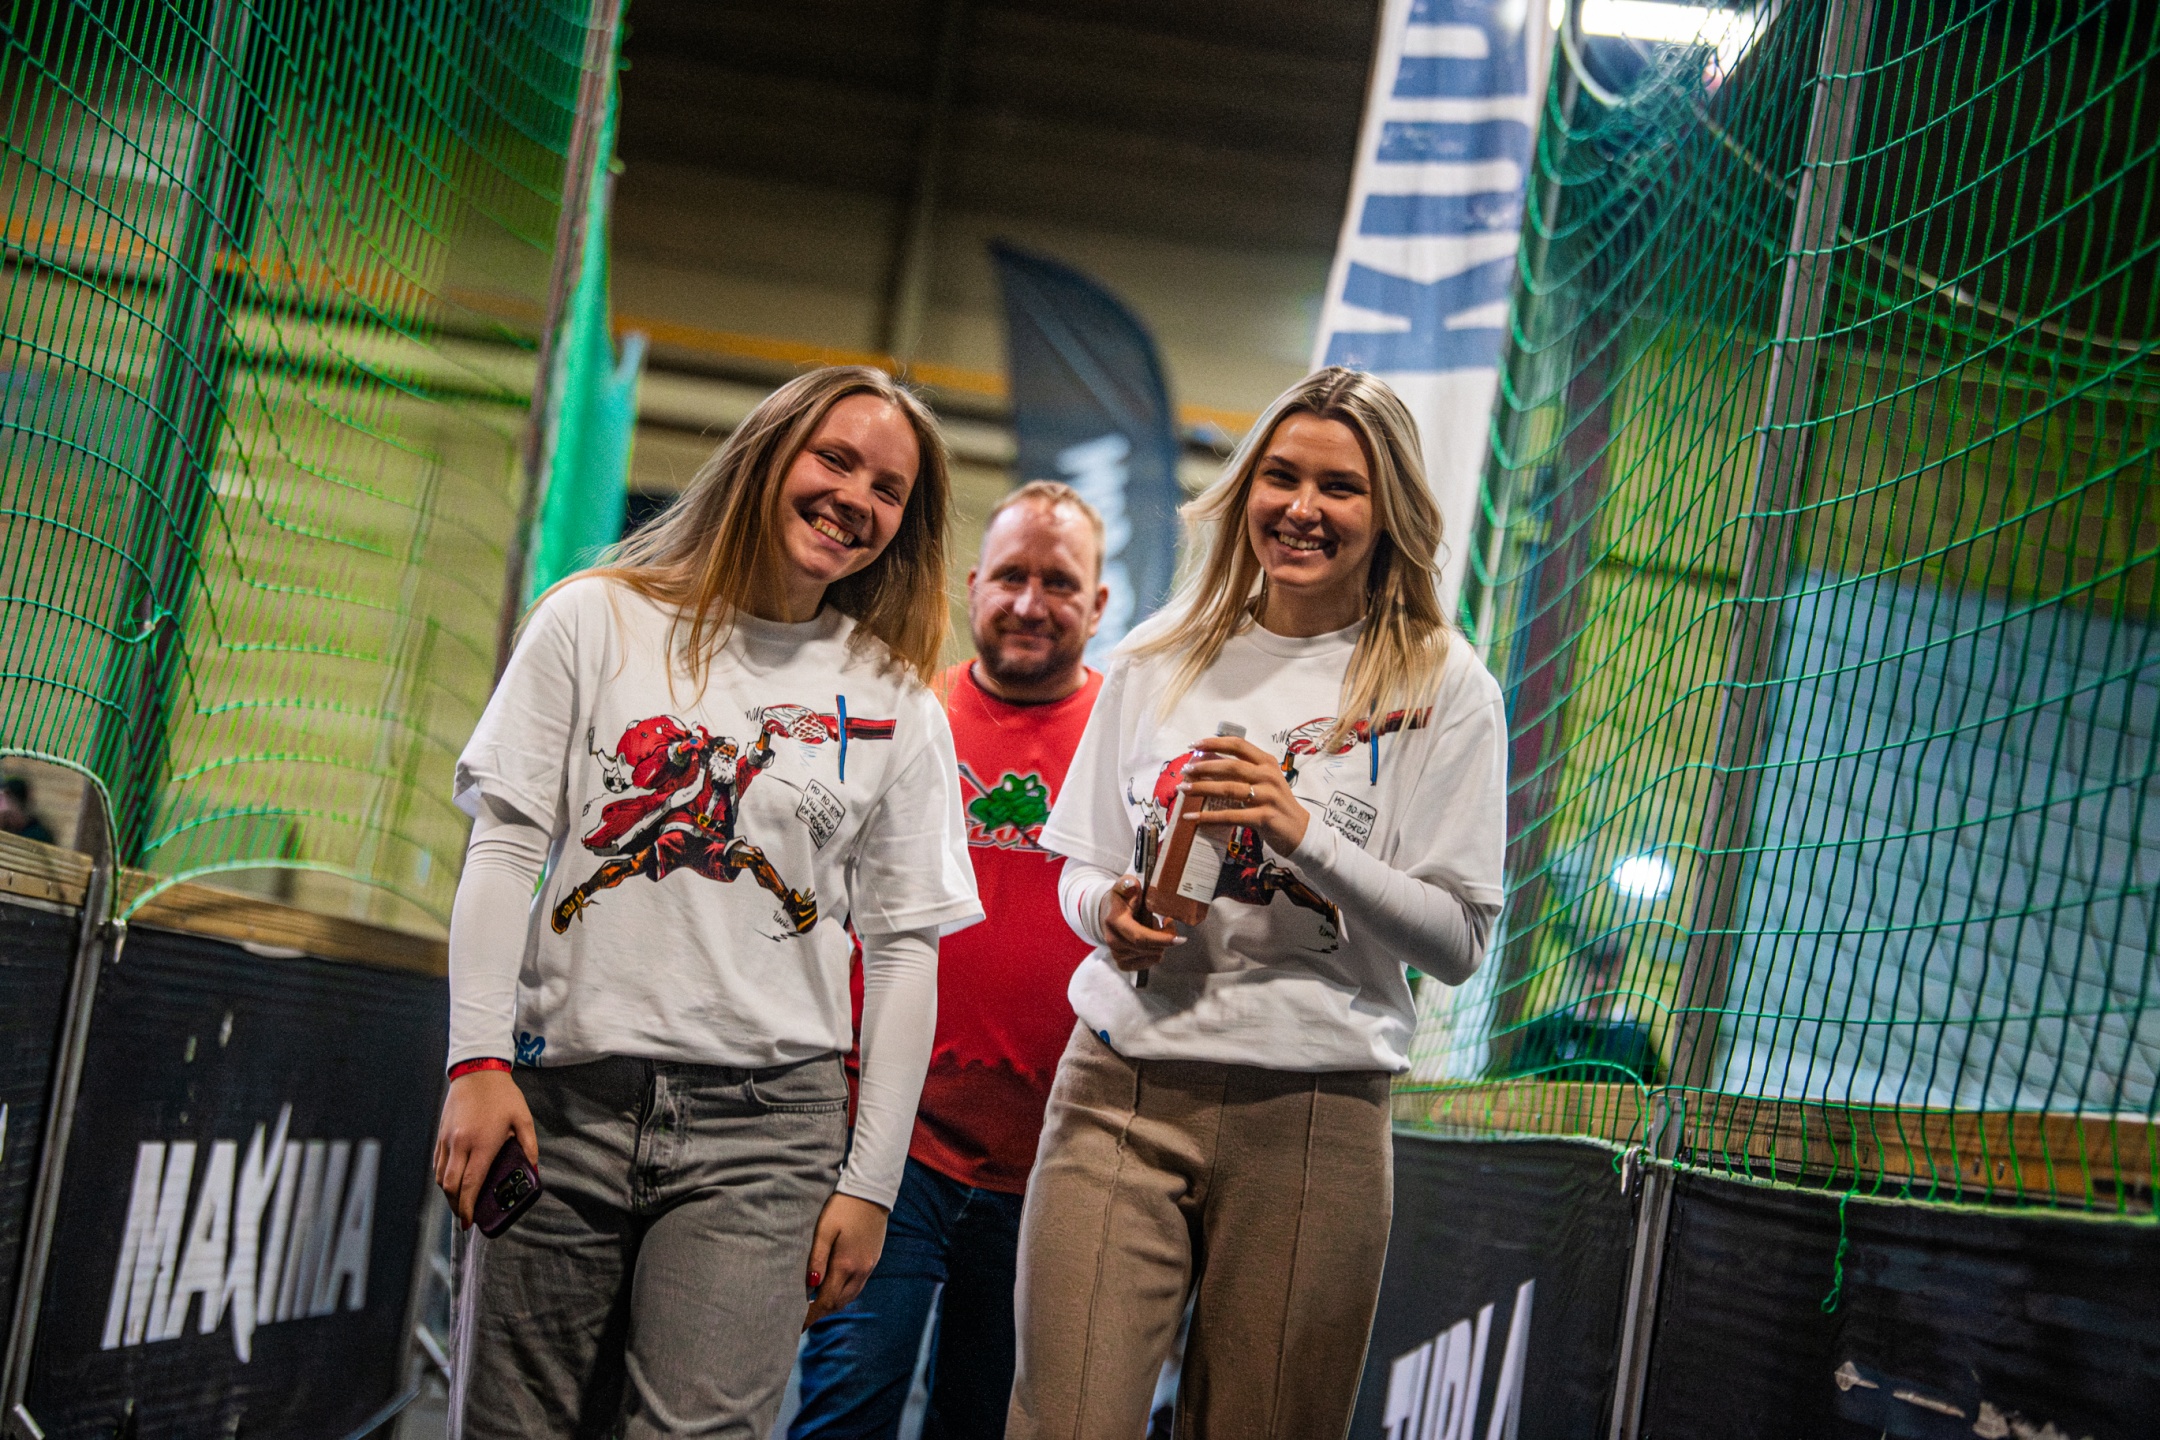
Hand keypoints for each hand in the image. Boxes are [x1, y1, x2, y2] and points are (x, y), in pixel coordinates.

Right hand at [434, 1069, 536, 1228]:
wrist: (477, 1070)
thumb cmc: (502, 1095)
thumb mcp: (522, 1118)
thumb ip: (528, 1145)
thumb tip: (532, 1169)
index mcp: (482, 1143)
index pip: (470, 1184)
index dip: (468, 1207)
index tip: (470, 1222)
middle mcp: (460, 1144)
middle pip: (450, 1186)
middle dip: (456, 1206)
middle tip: (466, 1217)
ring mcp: (447, 1140)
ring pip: (440, 1177)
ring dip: (448, 1194)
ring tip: (460, 1202)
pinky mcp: (441, 1134)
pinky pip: (437, 1163)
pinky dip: (442, 1178)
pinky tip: (452, 1181)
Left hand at [804, 1192, 888, 1327]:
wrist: (871, 1192)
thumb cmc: (843, 1207)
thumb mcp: (825, 1230)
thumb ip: (817, 1258)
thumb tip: (810, 1285)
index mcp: (846, 1265)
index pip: (827, 1300)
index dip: (812, 1315)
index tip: (798, 1325)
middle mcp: (860, 1270)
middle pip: (839, 1303)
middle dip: (821, 1313)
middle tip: (803, 1319)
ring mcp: (869, 1266)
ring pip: (850, 1297)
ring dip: (833, 1305)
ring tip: (816, 1307)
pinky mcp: (873, 1260)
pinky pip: (858, 1286)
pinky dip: (844, 1294)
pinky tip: (834, 1289)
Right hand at [1100, 873, 1182, 972]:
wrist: (1107, 913)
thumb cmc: (1121, 899)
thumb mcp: (1123, 886)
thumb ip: (1128, 884)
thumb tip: (1132, 886)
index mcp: (1115, 922)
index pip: (1140, 937)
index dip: (1162, 939)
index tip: (1180, 938)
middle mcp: (1114, 941)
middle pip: (1150, 948)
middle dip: (1166, 937)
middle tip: (1167, 923)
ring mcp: (1117, 955)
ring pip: (1152, 956)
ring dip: (1159, 943)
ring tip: (1153, 928)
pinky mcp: (1123, 964)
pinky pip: (1149, 962)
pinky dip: (1155, 952)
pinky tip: (1151, 940)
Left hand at [1181, 735, 1309, 854]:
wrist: (1299, 831)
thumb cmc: (1276, 804)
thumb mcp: (1265, 781)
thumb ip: (1245, 771)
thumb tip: (1208, 764)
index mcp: (1267, 763)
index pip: (1238, 745)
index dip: (1214, 742)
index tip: (1194, 744)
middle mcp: (1268, 776)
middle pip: (1231, 766)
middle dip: (1204, 767)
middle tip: (1185, 771)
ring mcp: (1267, 797)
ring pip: (1228, 789)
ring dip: (1203, 788)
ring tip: (1184, 789)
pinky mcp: (1264, 817)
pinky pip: (1231, 815)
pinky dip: (1209, 816)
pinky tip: (1193, 817)